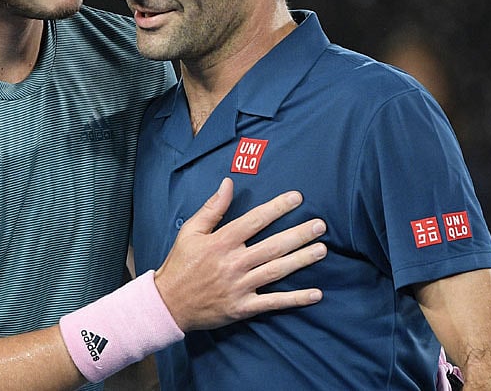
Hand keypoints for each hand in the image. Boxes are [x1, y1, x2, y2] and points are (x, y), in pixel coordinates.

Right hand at [154, 177, 325, 331]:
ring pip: (276, 271)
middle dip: (299, 234)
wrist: (168, 304)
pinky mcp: (243, 307)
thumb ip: (212, 208)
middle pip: (273, 246)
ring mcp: (240, 286)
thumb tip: (228, 183)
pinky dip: (295, 299)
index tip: (297, 198)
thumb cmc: (180, 264)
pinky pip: (273, 302)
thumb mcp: (191, 231)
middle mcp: (233, 263)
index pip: (255, 220)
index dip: (277, 208)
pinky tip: (316, 294)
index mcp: (221, 242)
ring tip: (322, 250)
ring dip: (301, 260)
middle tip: (320, 225)